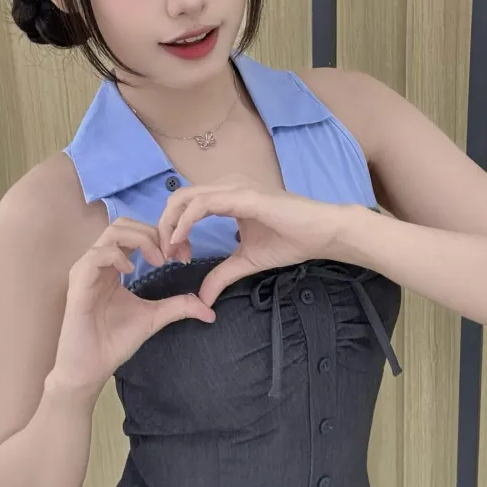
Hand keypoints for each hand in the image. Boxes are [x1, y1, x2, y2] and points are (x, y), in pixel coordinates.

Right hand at [50, 218, 215, 399]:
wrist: (91, 367)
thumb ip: (178, 306)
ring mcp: (87, 270)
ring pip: (112, 233)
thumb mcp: (154, 318)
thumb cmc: (115, 340)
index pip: (136, 233)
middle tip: (173, 254)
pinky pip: (96, 256)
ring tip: (158, 260)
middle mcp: (99, 262)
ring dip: (140, 240)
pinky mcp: (78, 283)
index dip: (162, 236)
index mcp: (114, 265)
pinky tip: (130, 269)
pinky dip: (116, 255)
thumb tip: (209, 309)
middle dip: (153, 232)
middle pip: (124, 224)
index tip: (184, 255)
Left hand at [158, 176, 349, 307]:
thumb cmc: (291, 240)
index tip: (176, 257)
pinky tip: (180, 241)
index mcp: (227, 196)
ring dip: (171, 225)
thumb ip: (222, 275)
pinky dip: (185, 222)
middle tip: (166, 256)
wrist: (322, 234)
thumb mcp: (246, 261)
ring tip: (171, 251)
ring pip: (185, 198)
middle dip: (165, 227)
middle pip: (178, 199)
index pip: (186, 205)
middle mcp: (227, 186)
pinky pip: (202, 204)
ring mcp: (234, 188)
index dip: (173, 230)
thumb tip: (202, 299)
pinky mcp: (242, 196)